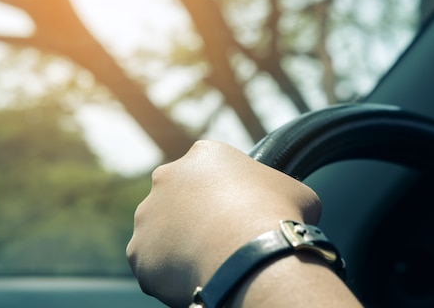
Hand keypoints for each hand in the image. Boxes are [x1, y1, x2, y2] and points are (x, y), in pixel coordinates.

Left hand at [126, 140, 321, 307]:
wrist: (251, 256)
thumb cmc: (278, 217)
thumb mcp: (295, 191)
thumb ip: (280, 190)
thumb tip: (289, 205)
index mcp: (206, 154)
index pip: (209, 170)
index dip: (224, 193)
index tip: (236, 211)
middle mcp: (168, 177)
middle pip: (178, 197)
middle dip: (192, 215)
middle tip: (217, 238)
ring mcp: (147, 215)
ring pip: (161, 231)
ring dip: (178, 244)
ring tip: (206, 263)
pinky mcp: (138, 251)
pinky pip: (152, 264)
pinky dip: (168, 273)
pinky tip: (193, 279)